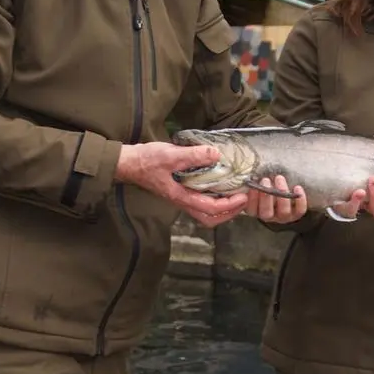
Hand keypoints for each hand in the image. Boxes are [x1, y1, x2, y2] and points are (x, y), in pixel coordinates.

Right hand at [115, 142, 248, 226]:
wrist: (129, 163)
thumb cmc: (147, 160)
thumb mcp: (171, 154)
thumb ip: (193, 155)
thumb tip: (216, 154)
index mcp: (181, 197)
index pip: (211, 209)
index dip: (230, 205)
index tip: (243, 195)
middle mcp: (183, 201)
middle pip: (210, 218)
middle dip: (229, 212)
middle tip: (244, 200)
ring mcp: (181, 197)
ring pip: (206, 212)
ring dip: (223, 207)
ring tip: (236, 194)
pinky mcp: (180, 191)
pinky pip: (202, 201)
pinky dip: (215, 198)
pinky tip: (221, 185)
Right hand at [244, 175, 307, 221]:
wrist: (279, 186)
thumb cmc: (264, 183)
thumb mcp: (254, 184)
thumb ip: (248, 186)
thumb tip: (242, 187)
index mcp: (255, 211)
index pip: (251, 210)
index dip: (251, 200)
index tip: (252, 185)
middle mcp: (268, 216)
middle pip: (266, 213)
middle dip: (266, 197)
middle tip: (265, 180)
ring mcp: (282, 217)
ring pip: (283, 212)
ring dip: (282, 194)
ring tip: (279, 179)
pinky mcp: (295, 214)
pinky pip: (299, 211)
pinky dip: (300, 201)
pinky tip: (297, 188)